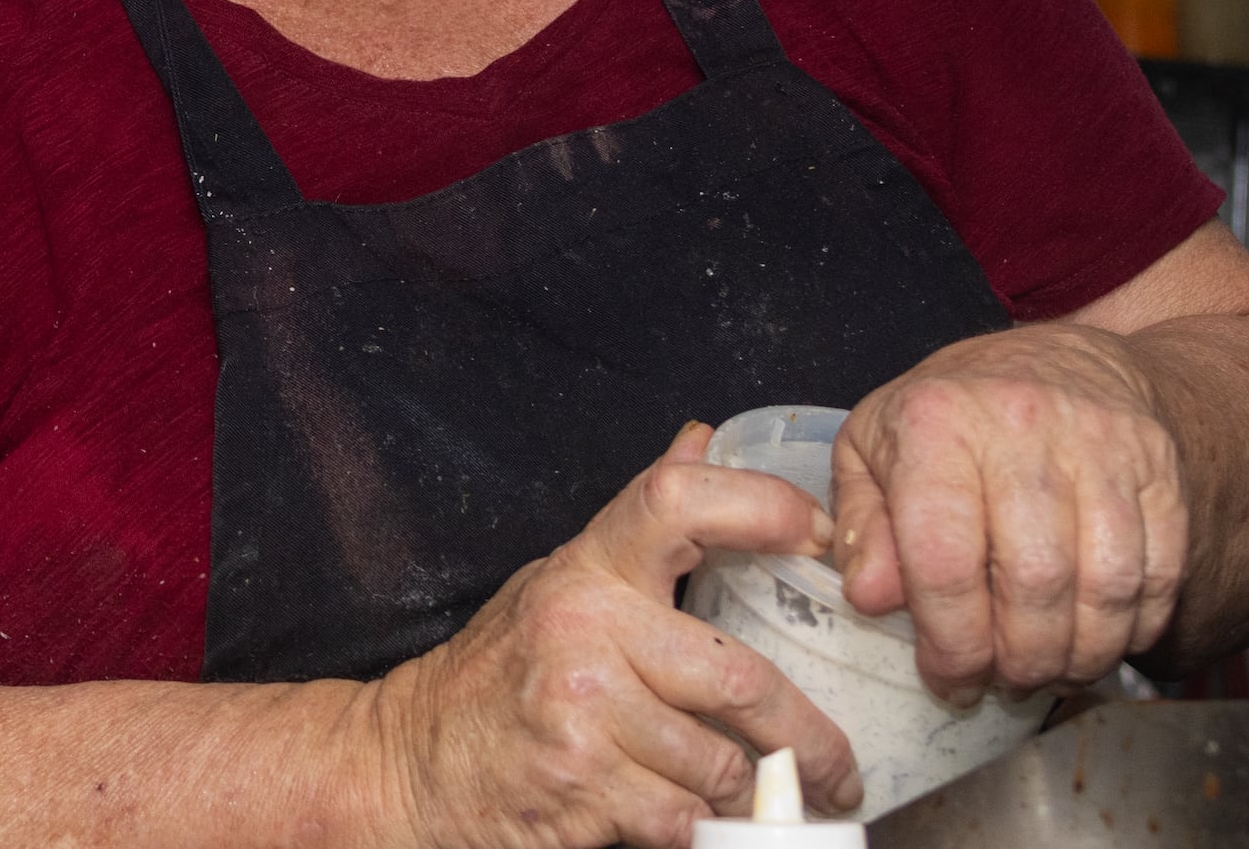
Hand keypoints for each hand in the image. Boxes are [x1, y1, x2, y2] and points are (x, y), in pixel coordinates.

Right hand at [367, 425, 860, 848]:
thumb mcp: (560, 578)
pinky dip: (705, 833)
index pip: (678, 501)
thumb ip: (638, 527)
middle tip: (839, 770)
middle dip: (810, 739)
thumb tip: (702, 439)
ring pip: (721, 767)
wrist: (409, 761)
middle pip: (741, 679)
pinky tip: (699, 824)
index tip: (821, 536)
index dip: (761, 506)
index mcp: (587, 568)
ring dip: (752, 798)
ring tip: (762, 803)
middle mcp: (584, 629)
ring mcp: (583, 712)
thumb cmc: (495, 673)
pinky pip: (686, 822)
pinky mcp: (583, 789)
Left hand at [830, 325, 1190, 703]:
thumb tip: (869, 597)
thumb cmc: (949, 421)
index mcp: (936, 422)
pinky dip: (1133, 628)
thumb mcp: (873, 453)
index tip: (948, 677)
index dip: (949, 641)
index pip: (943, 560)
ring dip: (1079, 655)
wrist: (1057, 363)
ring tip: (1048, 672)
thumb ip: (861, 527)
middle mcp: (1023, 424)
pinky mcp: (1160, 468)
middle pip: (1033, 582)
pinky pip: (1160, 574)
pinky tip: (1099, 639)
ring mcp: (1103, 443)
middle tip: (1002, 681)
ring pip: (1105, 587)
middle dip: (1018, 658)